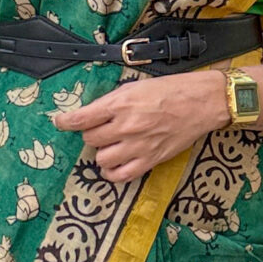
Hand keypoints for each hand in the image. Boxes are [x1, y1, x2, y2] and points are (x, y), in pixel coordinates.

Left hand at [51, 70, 228, 182]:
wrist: (202, 102)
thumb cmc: (172, 90)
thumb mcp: (137, 86)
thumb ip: (114, 101)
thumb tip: (94, 113)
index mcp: (121, 103)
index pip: (81, 118)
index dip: (66, 122)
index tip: (60, 122)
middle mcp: (126, 125)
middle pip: (90, 139)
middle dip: (91, 134)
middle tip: (100, 130)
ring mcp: (138, 145)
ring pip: (101, 159)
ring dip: (102, 152)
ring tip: (111, 146)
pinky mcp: (150, 159)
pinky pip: (121, 175)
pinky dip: (113, 172)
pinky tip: (115, 164)